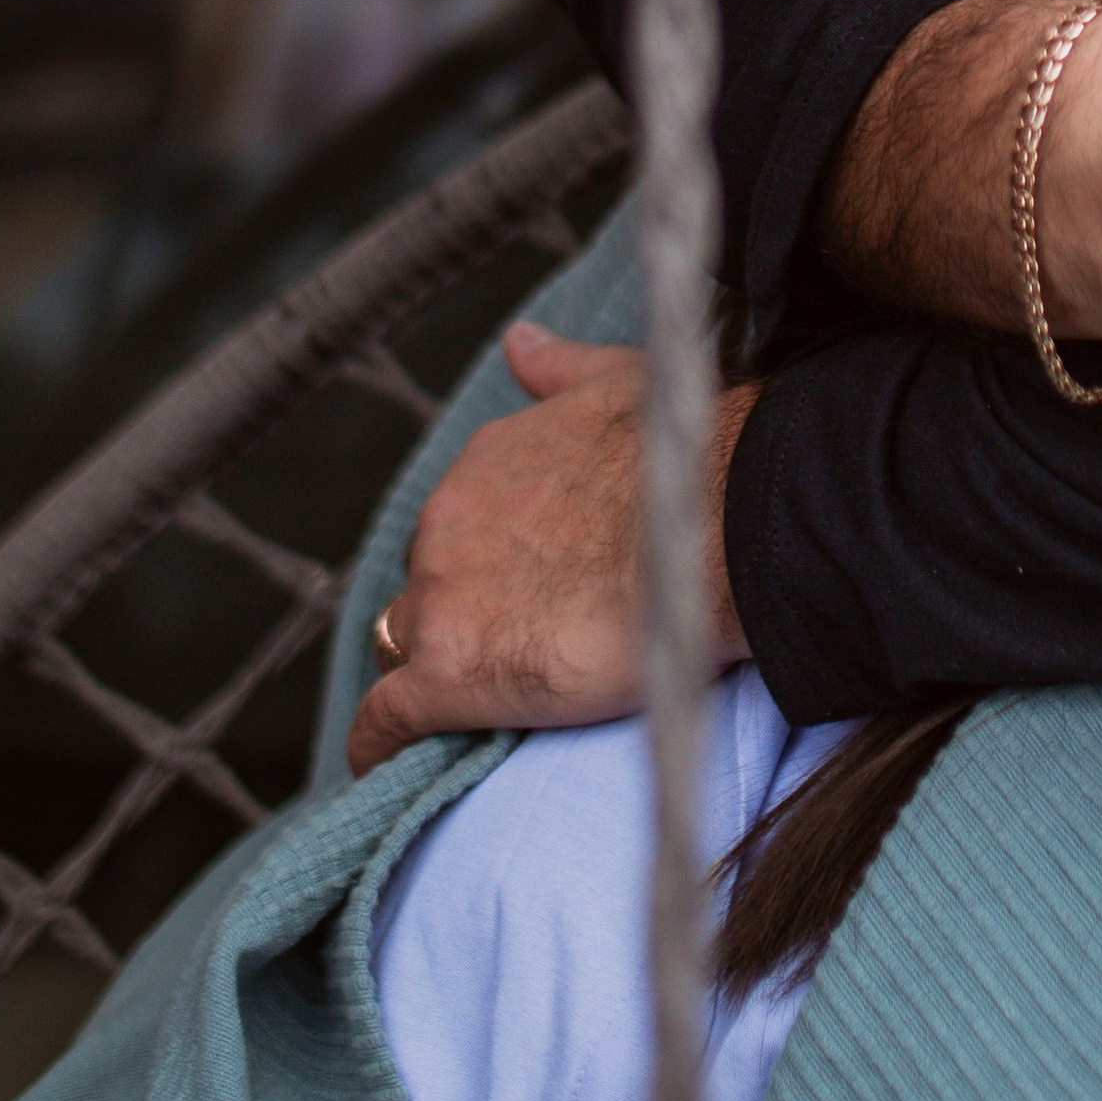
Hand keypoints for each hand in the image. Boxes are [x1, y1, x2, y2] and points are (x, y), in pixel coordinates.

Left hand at [345, 329, 755, 776]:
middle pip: (428, 585)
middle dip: (462, 610)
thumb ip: (559, 367)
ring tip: (485, 699)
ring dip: (438, 666)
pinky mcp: (448, 676)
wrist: (719, 529)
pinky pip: (385, 719)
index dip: (485, 560)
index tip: (518, 582)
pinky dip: (382, 741)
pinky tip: (388, 758)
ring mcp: (442, 600)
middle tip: (524, 640)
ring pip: (409, 645)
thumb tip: (520, 342)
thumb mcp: (617, 383)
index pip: (458, 525)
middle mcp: (446, 524)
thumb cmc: (688, 455)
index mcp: (485, 463)